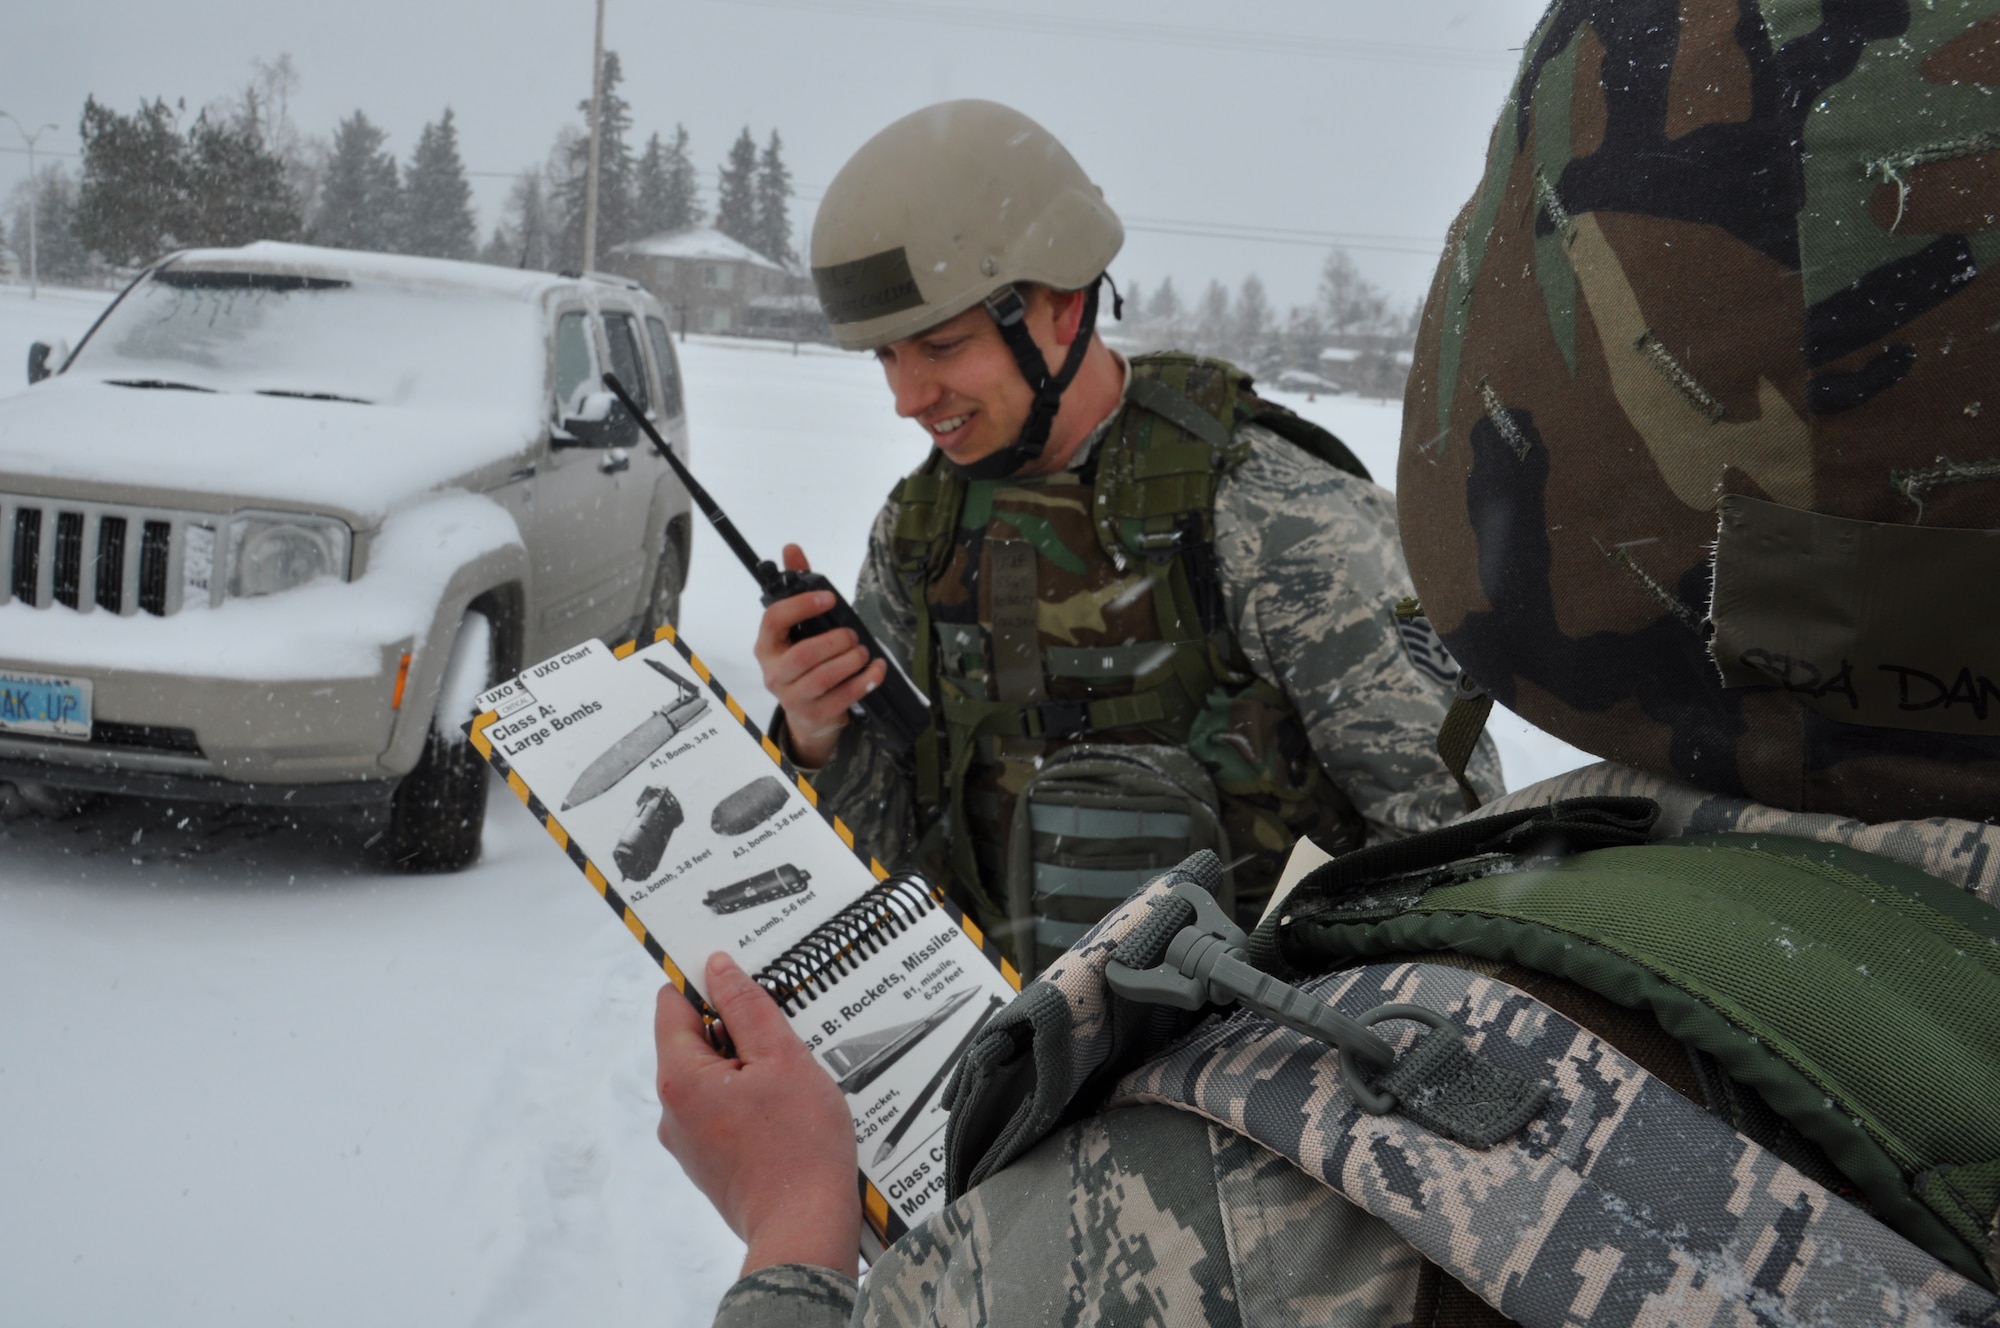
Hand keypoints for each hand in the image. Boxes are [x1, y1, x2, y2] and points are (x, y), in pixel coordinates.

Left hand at [654, 953, 860, 1277]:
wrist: (805, 1228)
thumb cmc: (798, 1146)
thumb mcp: (782, 1058)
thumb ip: (746, 1007)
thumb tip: (718, 967)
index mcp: (679, 1078)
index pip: (672, 1005)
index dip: (704, 983)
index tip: (741, 976)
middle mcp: (672, 1111)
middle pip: (694, 1042)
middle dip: (736, 1029)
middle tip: (784, 1032)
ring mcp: (688, 1141)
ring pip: (712, 1078)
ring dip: (748, 1066)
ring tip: (792, 1076)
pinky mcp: (709, 1162)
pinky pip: (723, 1110)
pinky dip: (751, 1099)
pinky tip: (788, 1108)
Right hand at [753, 544, 886, 767]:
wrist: (808, 712)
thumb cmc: (804, 661)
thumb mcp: (799, 626)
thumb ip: (797, 587)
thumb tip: (791, 548)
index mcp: (767, 645)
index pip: (774, 620)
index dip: (802, 606)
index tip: (829, 597)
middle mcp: (774, 672)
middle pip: (802, 655)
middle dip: (833, 641)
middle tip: (853, 634)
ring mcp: (793, 697)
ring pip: (821, 678)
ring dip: (849, 661)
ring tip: (862, 650)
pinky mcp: (815, 714)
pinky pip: (842, 698)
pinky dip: (864, 682)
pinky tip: (877, 669)